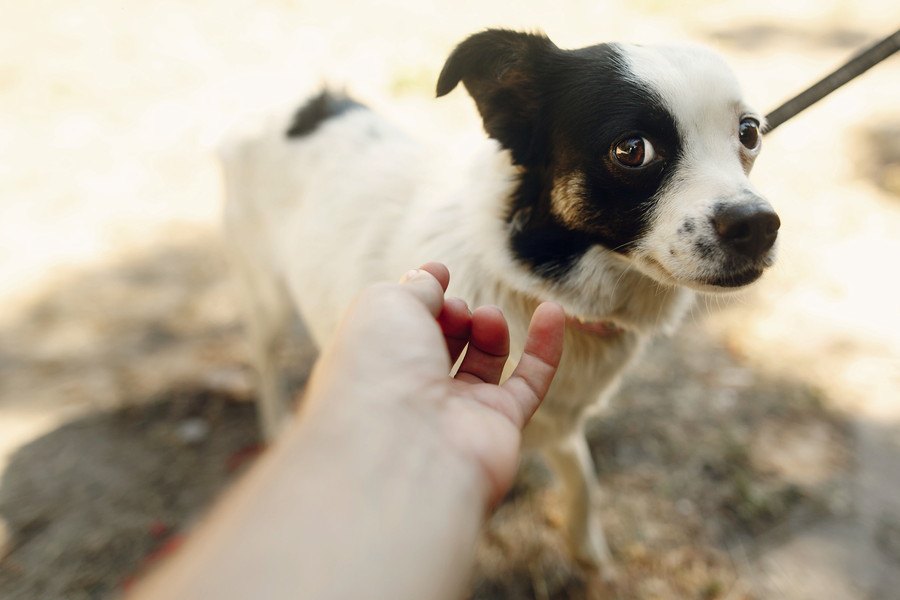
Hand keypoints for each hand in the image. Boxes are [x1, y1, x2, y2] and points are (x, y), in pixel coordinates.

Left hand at [304, 262, 564, 505]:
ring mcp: (456, 414)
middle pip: (442, 345)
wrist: (403, 447)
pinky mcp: (499, 428)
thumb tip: (433, 276)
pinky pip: (530, 384)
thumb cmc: (379, 370)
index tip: (441, 272)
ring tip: (486, 318)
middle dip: (452, 315)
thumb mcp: (386, 305)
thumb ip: (416, 288)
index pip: (401, 329)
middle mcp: (411, 396)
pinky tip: (552, 312)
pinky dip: (545, 348)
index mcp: (373, 367)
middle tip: (456, 309)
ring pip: (483, 364)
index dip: (421, 297)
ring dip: (490, 328)